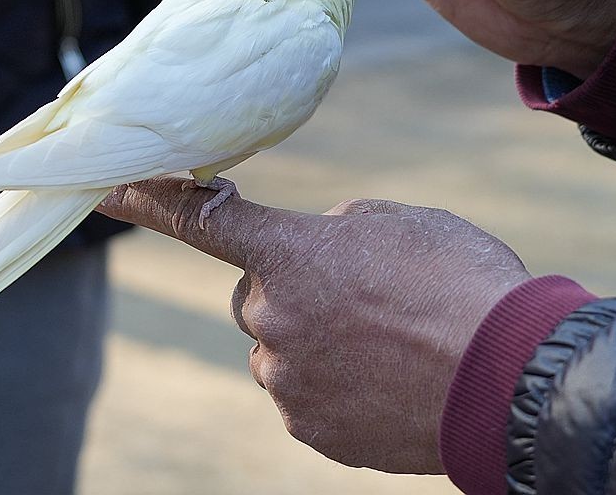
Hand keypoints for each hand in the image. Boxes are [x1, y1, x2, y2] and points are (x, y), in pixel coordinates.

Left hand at [98, 177, 530, 473]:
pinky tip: (382, 379)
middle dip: (287, 291)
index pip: (198, 218)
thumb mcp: (397, 222)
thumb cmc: (462, 284)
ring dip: (312, 341)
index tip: (102, 188)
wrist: (513, 378)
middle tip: (356, 297)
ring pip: (277, 349)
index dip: (145, 199)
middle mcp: (271, 318)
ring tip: (384, 343)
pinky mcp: (308, 427)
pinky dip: (329, 385)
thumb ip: (333, 229)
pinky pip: (301, 395)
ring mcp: (286, 379)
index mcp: (287, 253)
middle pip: (252, 296)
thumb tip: (316, 247)